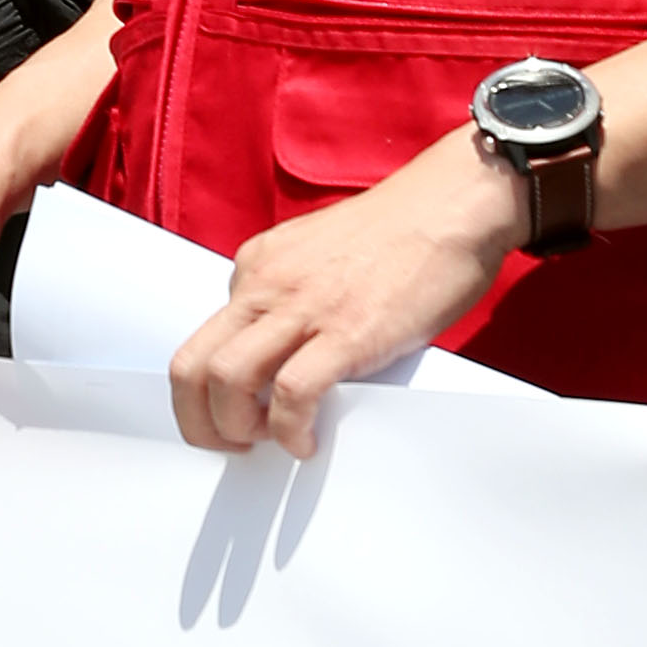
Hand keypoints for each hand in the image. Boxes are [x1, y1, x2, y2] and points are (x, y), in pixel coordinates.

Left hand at [167, 134, 522, 459]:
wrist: (455, 203)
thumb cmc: (404, 231)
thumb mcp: (321, 256)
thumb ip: (294, 296)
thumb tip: (289, 353)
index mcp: (258, 264)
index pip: (204, 339)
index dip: (207, 390)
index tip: (227, 413)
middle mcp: (266, 282)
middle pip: (191, 366)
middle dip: (198, 420)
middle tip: (229, 443)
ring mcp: (302, 306)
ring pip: (227, 381)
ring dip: (234, 429)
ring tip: (266, 443)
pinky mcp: (347, 332)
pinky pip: (293, 393)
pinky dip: (290, 430)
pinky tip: (305, 441)